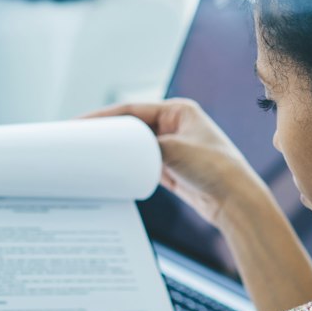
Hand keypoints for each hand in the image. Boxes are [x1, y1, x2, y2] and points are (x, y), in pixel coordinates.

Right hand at [84, 99, 266, 226]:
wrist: (235, 200)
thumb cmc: (215, 168)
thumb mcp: (173, 150)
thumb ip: (141, 146)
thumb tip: (110, 149)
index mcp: (178, 111)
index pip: (131, 110)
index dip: (102, 117)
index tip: (78, 124)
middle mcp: (173, 126)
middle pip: (130, 127)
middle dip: (104, 134)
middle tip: (76, 140)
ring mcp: (170, 147)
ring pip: (132, 146)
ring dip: (112, 151)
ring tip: (86, 156)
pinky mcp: (168, 169)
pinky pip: (138, 164)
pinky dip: (123, 166)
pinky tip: (105, 171)